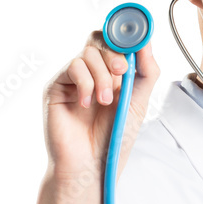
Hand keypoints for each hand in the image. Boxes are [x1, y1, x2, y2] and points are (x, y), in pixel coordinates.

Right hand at [41, 31, 159, 185]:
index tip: (136, 38)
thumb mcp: (138, 103)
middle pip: (100, 40)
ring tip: (105, 102)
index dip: (126, 37)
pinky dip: (85, 82)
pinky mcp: (57, 87)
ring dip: (102, 75)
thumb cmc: (113, 139)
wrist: (91, 166)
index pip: (116, 42)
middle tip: (122, 72)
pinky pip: (72, 67)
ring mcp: (74, 79)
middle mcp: (93, 72)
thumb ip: (146, 72)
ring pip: (88, 53)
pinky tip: (87, 104)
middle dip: (114, 53)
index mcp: (113, 74)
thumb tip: (146, 42)